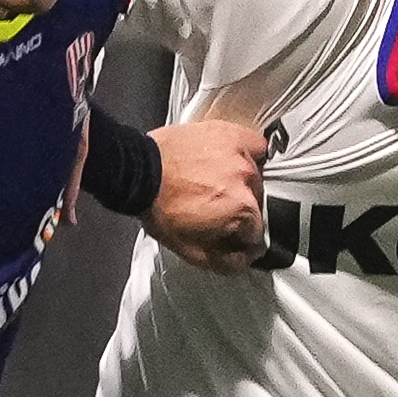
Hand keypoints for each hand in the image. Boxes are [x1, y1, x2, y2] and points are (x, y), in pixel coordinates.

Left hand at [143, 120, 270, 273]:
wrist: (140, 172)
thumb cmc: (159, 207)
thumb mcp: (191, 250)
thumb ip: (224, 261)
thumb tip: (243, 262)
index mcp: (242, 210)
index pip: (257, 233)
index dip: (242, 239)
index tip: (232, 237)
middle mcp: (247, 180)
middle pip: (256, 204)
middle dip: (240, 211)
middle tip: (216, 210)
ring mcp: (240, 154)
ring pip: (256, 176)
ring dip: (242, 184)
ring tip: (216, 185)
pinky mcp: (230, 134)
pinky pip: (255, 146)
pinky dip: (249, 156)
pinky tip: (232, 163)